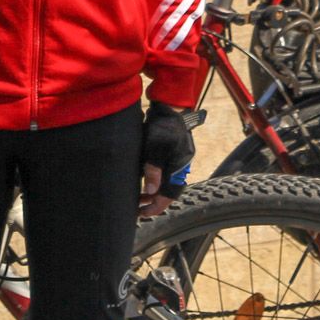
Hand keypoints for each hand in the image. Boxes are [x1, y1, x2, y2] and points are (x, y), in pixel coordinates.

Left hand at [140, 101, 194, 216]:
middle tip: (138, 209)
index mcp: (179, 166)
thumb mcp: (155, 146)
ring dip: (154, 193)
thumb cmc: (162, 125)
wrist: (169, 106)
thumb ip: (153, 168)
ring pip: (167, 183)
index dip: (156, 207)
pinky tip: (144, 182)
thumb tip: (151, 191)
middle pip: (169, 192)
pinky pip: (165, 174)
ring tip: (139, 198)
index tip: (143, 213)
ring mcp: (177, 159)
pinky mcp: (171, 154)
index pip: (170, 195)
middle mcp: (180, 166)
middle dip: (155, 203)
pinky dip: (155, 182)